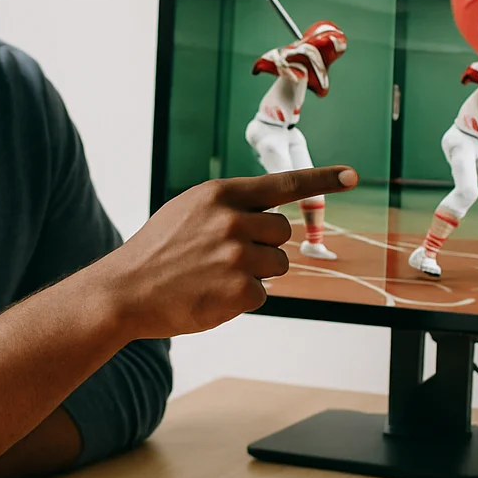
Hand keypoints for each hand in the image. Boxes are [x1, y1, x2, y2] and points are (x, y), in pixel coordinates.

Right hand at [95, 166, 358, 339]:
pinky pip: (262, 295)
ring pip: (278, 265)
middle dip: (265, 246)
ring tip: (216, 277)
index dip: (321, 180)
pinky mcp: (238, 291)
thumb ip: (227, 207)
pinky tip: (212, 296)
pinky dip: (241, 300)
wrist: (125, 291)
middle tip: (228, 258)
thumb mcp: (188, 211)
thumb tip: (266, 215)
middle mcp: (232, 220)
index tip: (352, 176)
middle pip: (282, 232)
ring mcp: (237, 256)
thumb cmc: (157, 252)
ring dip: (257, 274)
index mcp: (220, 195)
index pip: (282, 184)